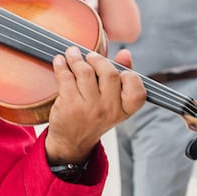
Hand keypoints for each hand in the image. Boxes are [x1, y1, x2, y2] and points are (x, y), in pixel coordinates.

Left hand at [44, 47, 144, 163]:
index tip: (119, 70)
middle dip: (97, 59)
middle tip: (89, 56)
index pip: (136, 89)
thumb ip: (121, 78)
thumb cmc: (94, 117)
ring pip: (85, 72)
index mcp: (124, 109)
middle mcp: (109, 109)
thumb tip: (125, 54)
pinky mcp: (70, 105)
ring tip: (72, 54)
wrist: (72, 142)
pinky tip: (60, 61)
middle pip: (109, 73)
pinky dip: (61, 65)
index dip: (129, 75)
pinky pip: (66, 77)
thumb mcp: (113, 104)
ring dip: (76, 58)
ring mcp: (89, 108)